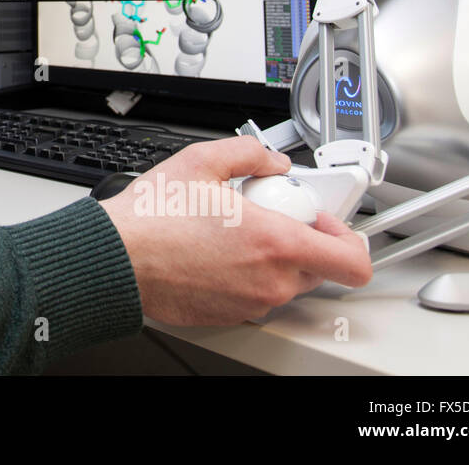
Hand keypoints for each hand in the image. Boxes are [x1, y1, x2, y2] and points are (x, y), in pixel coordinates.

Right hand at [100, 135, 372, 325]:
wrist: (116, 258)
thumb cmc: (152, 218)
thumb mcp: (201, 161)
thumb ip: (250, 154)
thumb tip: (271, 162)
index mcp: (275, 243)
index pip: (352, 260)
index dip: (347, 237)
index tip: (321, 220)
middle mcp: (270, 280)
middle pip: (318, 268)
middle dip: (301, 241)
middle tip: (268, 217)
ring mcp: (250, 302)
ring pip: (284, 281)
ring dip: (270, 258)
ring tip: (231, 232)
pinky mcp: (229, 314)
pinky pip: (254, 294)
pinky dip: (244, 274)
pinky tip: (213, 251)